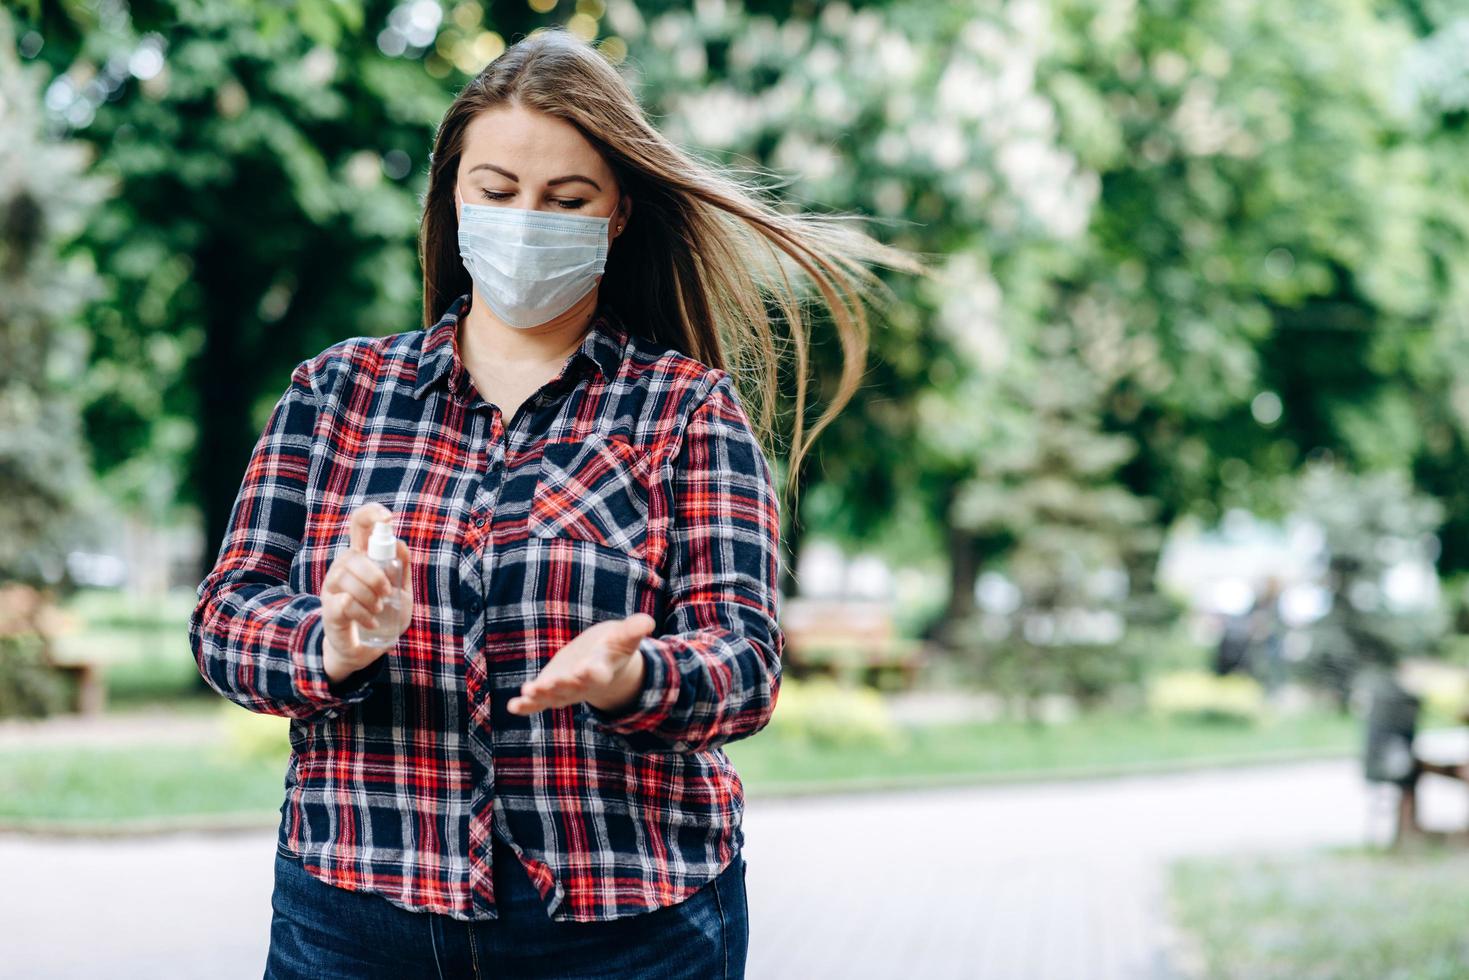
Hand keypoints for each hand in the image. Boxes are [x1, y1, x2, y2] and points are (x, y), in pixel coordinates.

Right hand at [318, 502, 413, 684]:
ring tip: (378, 610)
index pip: (359, 524)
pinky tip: (371, 621)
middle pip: (352, 555)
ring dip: (370, 596)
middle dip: (376, 576)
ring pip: (347, 577)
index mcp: (362, 557)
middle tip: (386, 594)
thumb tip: (399, 543)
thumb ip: (401, 568)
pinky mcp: (329, 608)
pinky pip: (345, 602)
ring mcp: (332, 587)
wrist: (364, 648)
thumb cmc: (381, 614)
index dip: (372, 514)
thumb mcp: (400, 591)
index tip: (388, 519)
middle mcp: (343, 566)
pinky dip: (364, 613)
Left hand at [509, 613, 656, 715]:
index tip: (588, 670)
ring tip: (528, 692)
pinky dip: (526, 706)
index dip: (592, 672)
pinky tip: (513, 707)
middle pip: (572, 686)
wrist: (603, 664)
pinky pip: (537, 702)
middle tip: (549, 684)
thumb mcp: (624, 636)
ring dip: (540, 695)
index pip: (598, 672)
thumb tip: (648, 622)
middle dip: (561, 685)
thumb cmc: (614, 647)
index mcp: (601, 669)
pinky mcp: (549, 690)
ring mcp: (565, 689)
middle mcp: (582, 684)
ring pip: (552, 696)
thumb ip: (633, 630)